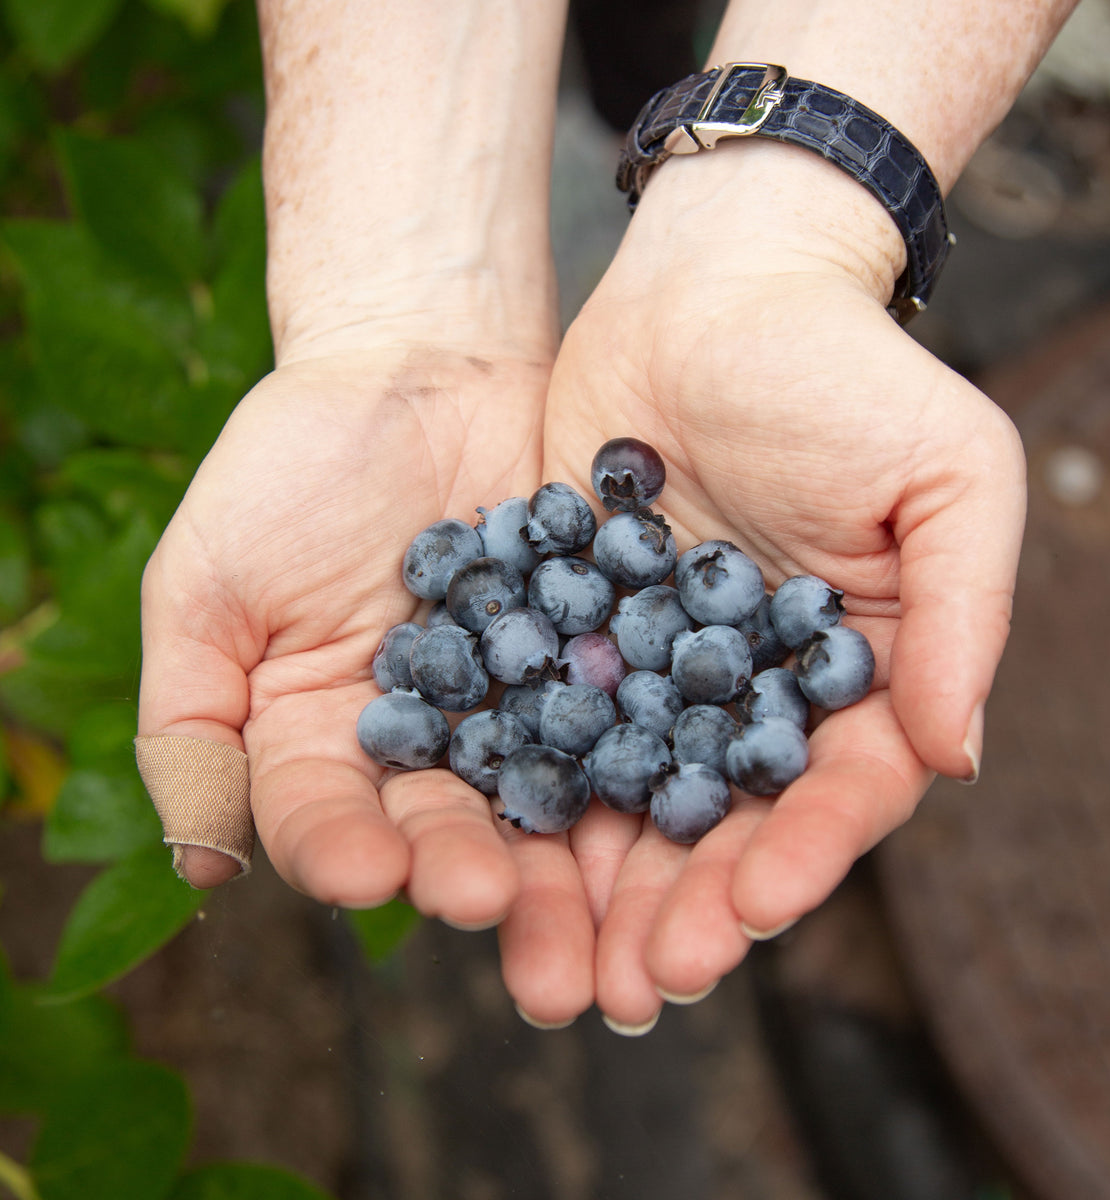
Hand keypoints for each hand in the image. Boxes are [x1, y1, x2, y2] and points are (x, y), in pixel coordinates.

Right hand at [138, 348, 597, 1023]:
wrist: (418, 363)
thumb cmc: (292, 464)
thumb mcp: (207, 584)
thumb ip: (189, 717)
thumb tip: (200, 863)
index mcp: (322, 737)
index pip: (323, 818)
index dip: (340, 849)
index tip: (367, 871)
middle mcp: (425, 740)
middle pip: (440, 827)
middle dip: (463, 869)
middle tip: (491, 901)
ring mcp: (514, 704)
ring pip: (535, 794)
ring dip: (559, 852)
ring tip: (586, 896)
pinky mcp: (591, 660)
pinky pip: (618, 713)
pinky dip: (639, 754)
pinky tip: (665, 796)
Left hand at [542, 149, 1025, 1029]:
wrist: (711, 288)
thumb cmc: (842, 368)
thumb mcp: (946, 474)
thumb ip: (965, 614)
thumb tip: (958, 757)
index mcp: (853, 674)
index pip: (837, 789)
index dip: (803, 853)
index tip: (754, 907)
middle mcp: (750, 690)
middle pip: (724, 821)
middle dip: (686, 904)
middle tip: (643, 985)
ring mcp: (655, 669)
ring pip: (629, 797)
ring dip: (598, 885)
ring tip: (563, 970)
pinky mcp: (572, 633)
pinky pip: (547, 723)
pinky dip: (525, 789)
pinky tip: (491, 849)